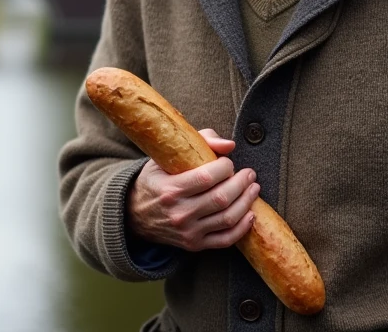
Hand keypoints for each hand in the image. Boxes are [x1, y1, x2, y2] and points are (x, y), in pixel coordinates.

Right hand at [126, 128, 258, 251]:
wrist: (134, 215)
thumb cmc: (155, 181)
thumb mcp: (164, 158)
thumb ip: (198, 143)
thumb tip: (229, 145)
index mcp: (170, 189)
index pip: (206, 178)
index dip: (225, 167)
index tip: (228, 162)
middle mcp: (179, 213)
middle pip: (221, 198)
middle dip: (241, 183)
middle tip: (249, 173)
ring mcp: (188, 232)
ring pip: (227, 218)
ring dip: (247, 201)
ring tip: (253, 188)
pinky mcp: (195, 245)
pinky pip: (226, 240)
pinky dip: (242, 227)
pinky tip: (250, 213)